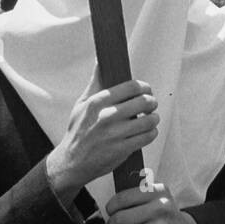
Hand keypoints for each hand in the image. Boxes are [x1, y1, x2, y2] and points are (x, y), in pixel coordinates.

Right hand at [47, 77, 159, 197]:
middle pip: (145, 101)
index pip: (132, 86)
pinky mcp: (122, 150)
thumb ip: (96, 82)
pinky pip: (148, 136)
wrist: (71, 163)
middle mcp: (106, 117)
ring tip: (149, 119)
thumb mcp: (82, 104)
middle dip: (151, 102)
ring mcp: (115, 134)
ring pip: (150, 120)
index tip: (145, 90)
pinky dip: (151, 133)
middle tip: (150, 105)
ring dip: (153, 119)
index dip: (144, 87)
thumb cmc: (78, 130)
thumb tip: (100, 61)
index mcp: (97, 102)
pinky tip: (145, 132)